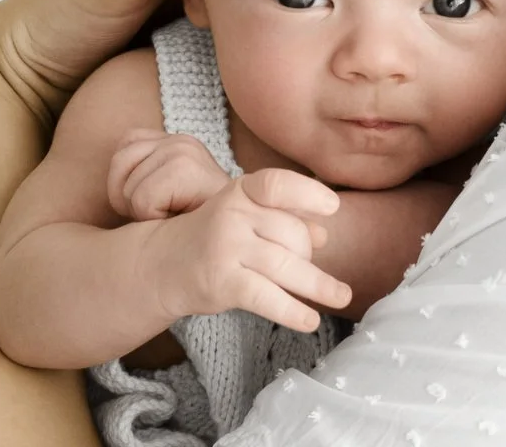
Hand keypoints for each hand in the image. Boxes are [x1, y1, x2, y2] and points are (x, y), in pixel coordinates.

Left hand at [107, 129, 231, 219]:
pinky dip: (151, 217)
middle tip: (160, 213)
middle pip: (119, 163)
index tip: (156, 202)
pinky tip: (175, 220)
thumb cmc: (193, 224)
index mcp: (176, 141)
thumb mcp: (165, 195)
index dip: (126, 182)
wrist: (234, 239)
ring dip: (142, 211)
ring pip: (129, 186)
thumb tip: (108, 191)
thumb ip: (140, 178)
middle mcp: (181, 140)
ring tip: (169, 216)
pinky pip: (142, 198)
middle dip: (127, 198)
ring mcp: (185, 151)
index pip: (125, 147)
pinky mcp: (188, 170)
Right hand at [147, 168, 351, 331]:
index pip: (278, 184)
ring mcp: (226, 247)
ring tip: (342, 296)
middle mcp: (233, 214)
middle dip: (309, 255)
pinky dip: (292, 311)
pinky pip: (266, 297)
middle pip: (292, 234)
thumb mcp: (248, 218)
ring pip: (286, 266)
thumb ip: (285, 220)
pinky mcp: (222, 282)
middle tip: (310, 269)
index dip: (309, 194)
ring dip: (320, 286)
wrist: (163, 265)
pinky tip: (310, 320)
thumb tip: (325, 234)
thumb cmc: (217, 238)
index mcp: (242, 191)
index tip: (333, 207)